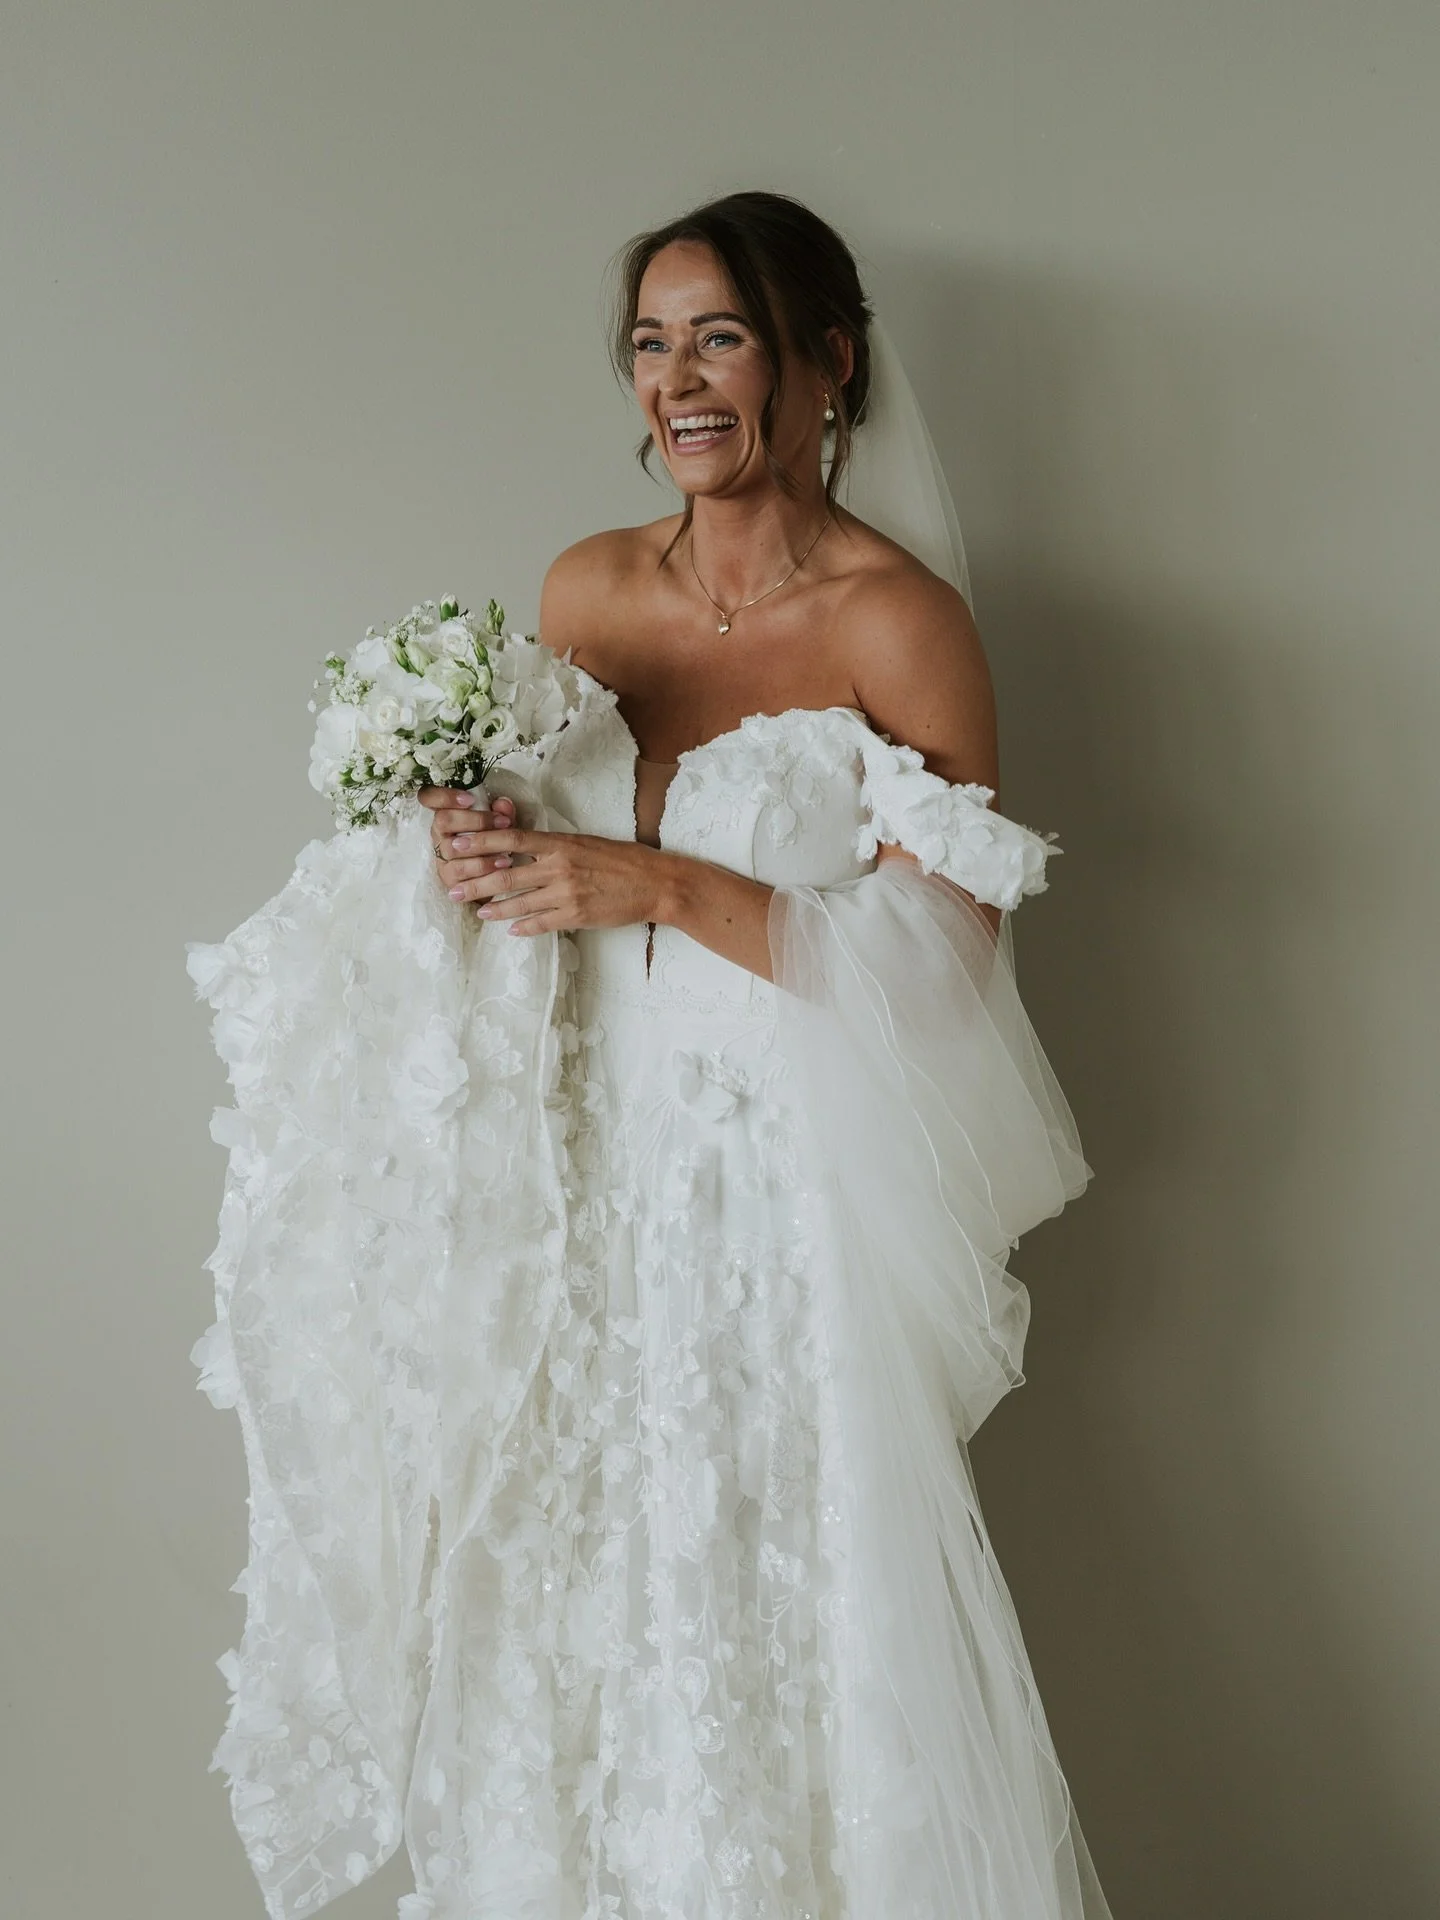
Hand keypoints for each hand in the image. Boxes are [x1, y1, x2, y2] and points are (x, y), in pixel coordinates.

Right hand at [418, 786, 518, 892]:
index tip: (470, 799)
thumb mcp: (502, 826)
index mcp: (447, 814)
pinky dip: (484, 866)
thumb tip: (503, 803)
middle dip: (476, 820)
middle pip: (443, 820)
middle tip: (502, 822)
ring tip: (507, 847)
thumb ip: (503, 813)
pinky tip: (503, 863)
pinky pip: (460, 870)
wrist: (496, 879)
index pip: (428, 796)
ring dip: (481, 846)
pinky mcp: (447, 877)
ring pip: (450, 848)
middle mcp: (438, 834)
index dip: (442, 795)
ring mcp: (441, 856)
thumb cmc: (495, 845)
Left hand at [438, 824, 671, 936]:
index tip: (456, 844)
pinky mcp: (576, 916)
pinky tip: (512, 930)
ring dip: (495, 908)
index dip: (480, 841)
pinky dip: (524, 927)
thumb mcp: (586, 843)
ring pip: (519, 902)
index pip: (511, 838)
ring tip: (479, 912)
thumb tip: (526, 847)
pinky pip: (541, 923)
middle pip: (506, 873)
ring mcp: (566, 893)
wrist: (655, 883)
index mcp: (561, 843)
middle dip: (475, 882)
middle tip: (453, 888)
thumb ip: (555, 846)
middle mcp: (558, 867)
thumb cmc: (623, 859)